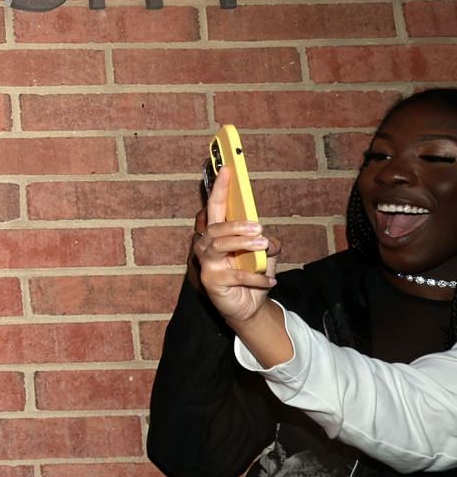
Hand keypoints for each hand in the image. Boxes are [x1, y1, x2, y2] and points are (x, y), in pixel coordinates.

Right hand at [189, 166, 279, 330]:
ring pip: (218, 245)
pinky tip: (269, 281)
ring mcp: (207, 263)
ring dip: (242, 243)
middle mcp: (207, 245)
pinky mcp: (211, 281)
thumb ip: (269, 244)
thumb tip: (267, 239)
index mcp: (219, 234)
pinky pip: (234, 274)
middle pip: (215, 227)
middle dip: (236, 225)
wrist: (248, 307)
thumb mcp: (266, 256)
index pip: (217, 208)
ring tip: (262, 246)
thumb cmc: (253, 276)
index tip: (228, 169)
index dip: (220, 188)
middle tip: (258, 228)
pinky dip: (255, 277)